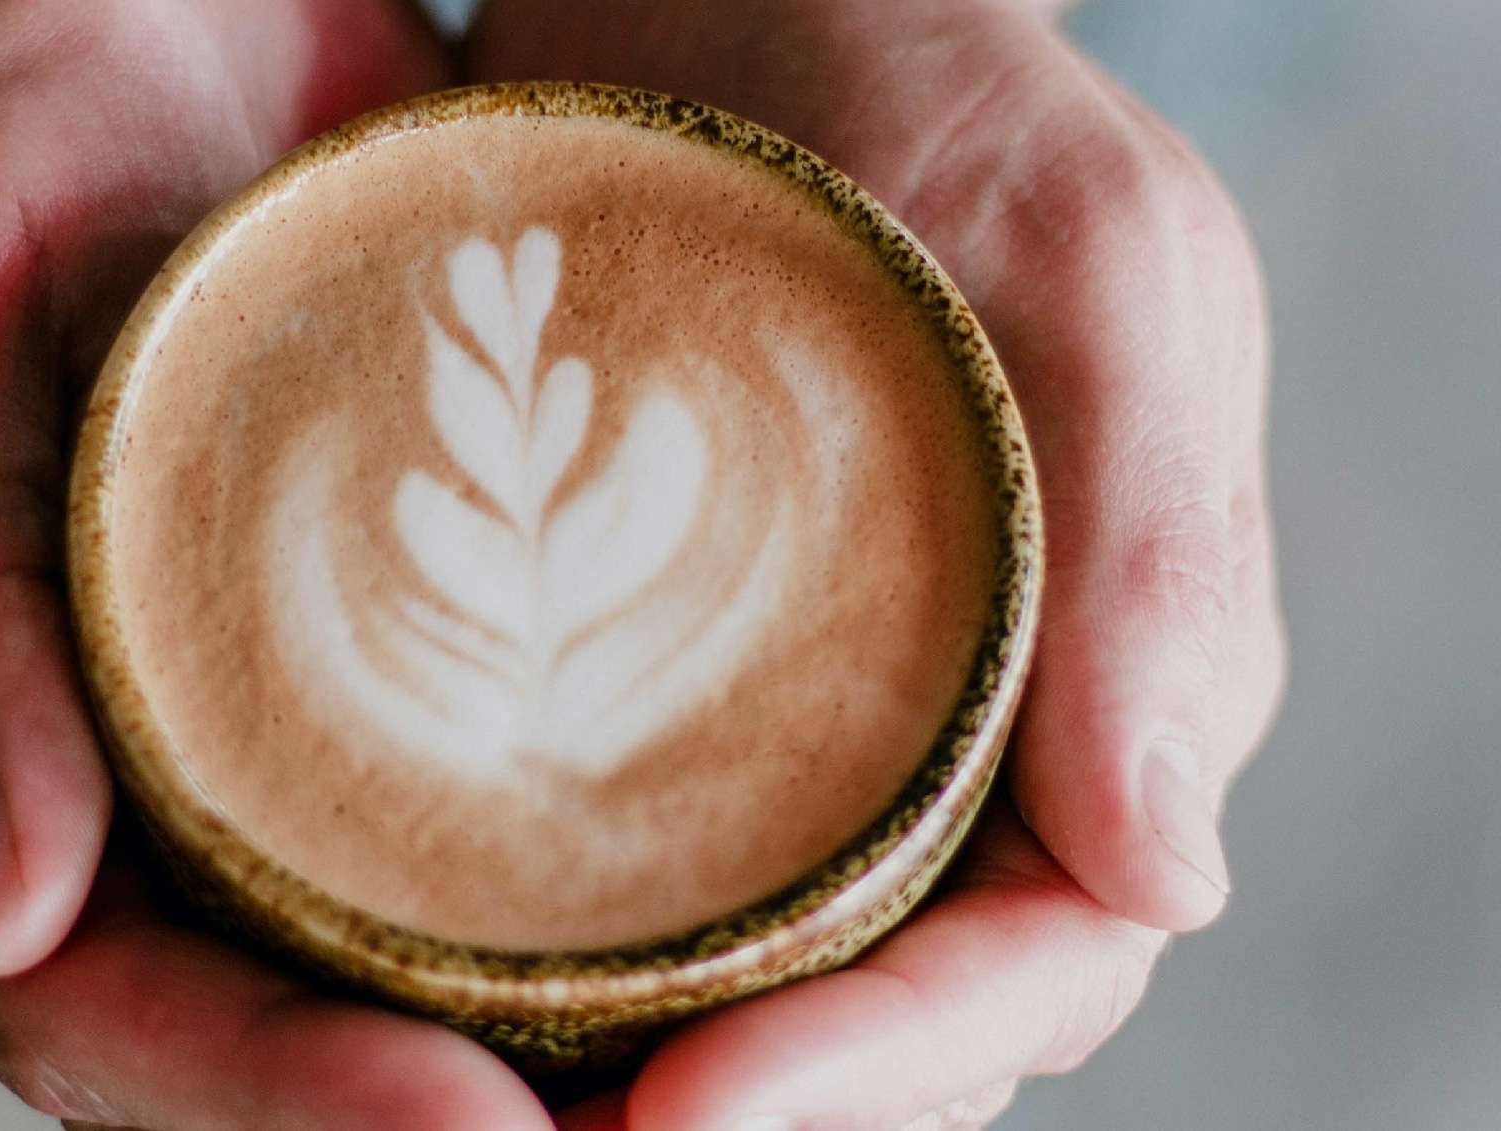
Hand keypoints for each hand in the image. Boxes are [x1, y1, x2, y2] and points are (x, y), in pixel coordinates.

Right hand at [0, 2, 555, 1125]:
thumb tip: (6, 914)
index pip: (53, 989)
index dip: (254, 1088)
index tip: (468, 1126)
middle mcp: (3, 768)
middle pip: (183, 1032)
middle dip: (374, 1113)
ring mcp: (137, 736)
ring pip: (286, 975)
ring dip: (448, 1049)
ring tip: (649, 1094)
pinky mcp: (259, 680)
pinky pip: (365, 851)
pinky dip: (482, 927)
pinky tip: (632, 954)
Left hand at [471, 0, 1285, 1125]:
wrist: (739, 1)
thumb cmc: (931, 97)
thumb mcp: (1090, 263)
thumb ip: (1165, 541)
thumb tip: (1174, 867)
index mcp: (1105, 694)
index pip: (1030, 965)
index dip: (877, 1070)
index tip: (691, 1113)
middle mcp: (962, 749)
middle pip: (876, 1014)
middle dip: (737, 1107)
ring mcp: (808, 730)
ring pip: (747, 975)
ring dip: (618, 1061)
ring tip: (443, 1100)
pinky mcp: (664, 682)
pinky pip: (618, 860)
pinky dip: (536, 938)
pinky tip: (409, 961)